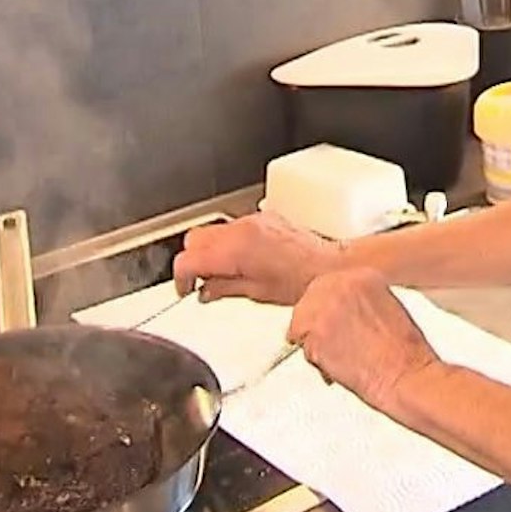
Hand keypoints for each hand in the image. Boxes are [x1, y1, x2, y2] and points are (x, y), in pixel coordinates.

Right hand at [171, 212, 342, 304]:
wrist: (329, 266)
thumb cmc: (302, 282)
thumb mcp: (257, 294)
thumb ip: (224, 289)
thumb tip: (205, 291)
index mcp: (237, 249)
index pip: (190, 257)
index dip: (181, 276)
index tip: (185, 288)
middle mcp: (243, 228)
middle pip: (194, 238)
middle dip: (191, 260)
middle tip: (199, 282)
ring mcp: (253, 220)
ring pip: (212, 229)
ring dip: (209, 250)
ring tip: (220, 273)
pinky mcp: (263, 218)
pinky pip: (232, 226)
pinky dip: (227, 242)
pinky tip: (238, 260)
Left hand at [288, 268, 441, 413]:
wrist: (406, 375)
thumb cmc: (404, 353)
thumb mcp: (387, 308)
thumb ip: (359, 302)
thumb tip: (340, 312)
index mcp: (362, 275)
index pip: (328, 285)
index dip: (328, 310)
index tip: (334, 324)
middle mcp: (341, 284)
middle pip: (309, 300)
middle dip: (315, 324)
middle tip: (332, 344)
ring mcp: (325, 306)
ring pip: (301, 324)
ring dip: (314, 342)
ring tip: (341, 357)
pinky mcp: (313, 331)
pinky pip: (301, 346)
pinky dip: (316, 359)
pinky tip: (338, 365)